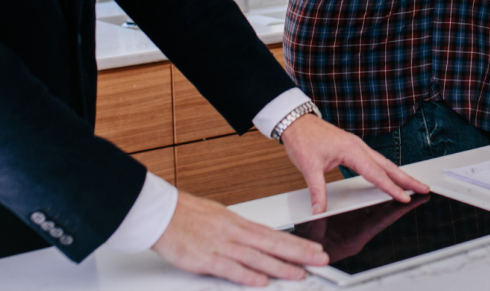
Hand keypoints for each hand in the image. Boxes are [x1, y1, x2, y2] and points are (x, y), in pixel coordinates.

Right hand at [152, 191, 327, 286]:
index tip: (314, 249)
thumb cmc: (189, 216)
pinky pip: (230, 268)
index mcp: (240, 224)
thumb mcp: (221, 219)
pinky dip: (247, 275)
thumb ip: (239, 233)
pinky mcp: (205, 259)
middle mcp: (235, 233)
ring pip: (257, 257)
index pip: (276, 234)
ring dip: (280, 267)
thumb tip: (257, 241)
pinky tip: (262, 281)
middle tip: (320, 259)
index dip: (298, 243)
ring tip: (300, 273)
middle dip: (299, 253)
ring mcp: (222, 246)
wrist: (163, 213)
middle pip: (273, 244)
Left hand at [280, 114, 428, 214]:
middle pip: (387, 165)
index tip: (405, 197)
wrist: (296, 121)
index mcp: (351, 150)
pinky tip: (388, 175)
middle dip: (406, 178)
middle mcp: (358, 146)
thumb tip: (319, 211)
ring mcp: (356, 146)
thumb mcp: (308, 166)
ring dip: (398, 173)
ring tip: (411, 184)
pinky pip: (374, 160)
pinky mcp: (352, 148)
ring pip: (383, 162)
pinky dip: (385, 169)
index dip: (391, 187)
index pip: (375, 173)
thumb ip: (317, 190)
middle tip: (423, 188)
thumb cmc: (303, 138)